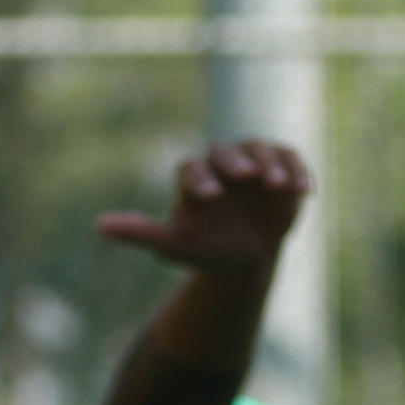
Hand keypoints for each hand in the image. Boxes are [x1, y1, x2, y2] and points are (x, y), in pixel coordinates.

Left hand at [98, 141, 313, 273]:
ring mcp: (255, 162)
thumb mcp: (175, 245)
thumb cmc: (208, 246)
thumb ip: (141, 232)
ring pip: (261, 151)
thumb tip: (99, 226)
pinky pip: (291, 159)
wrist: (249, 252)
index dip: (201, 179)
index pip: (192, 169)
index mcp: (194, 177)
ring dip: (271, 166)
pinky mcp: (284, 166)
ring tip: (278, 187)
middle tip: (249, 177)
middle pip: (225, 152)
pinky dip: (298, 171)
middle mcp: (222, 162)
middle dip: (237, 163)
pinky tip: (305, 190)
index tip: (211, 198)